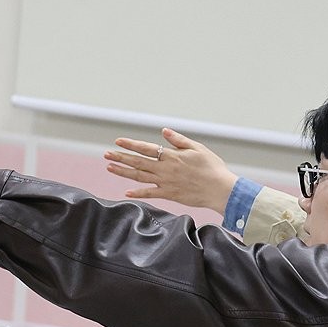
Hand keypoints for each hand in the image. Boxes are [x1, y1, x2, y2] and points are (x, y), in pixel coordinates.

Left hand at [104, 127, 238, 211]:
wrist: (220, 189)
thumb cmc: (212, 167)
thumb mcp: (197, 148)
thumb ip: (179, 140)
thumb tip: (163, 131)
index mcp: (172, 156)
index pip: (146, 148)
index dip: (131, 144)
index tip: (118, 141)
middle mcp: (165, 169)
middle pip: (138, 162)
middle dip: (121, 157)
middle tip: (106, 154)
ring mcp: (165, 183)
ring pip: (139, 177)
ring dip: (123, 172)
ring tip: (110, 167)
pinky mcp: (169, 195)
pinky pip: (150, 194)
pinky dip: (138, 193)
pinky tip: (126, 192)